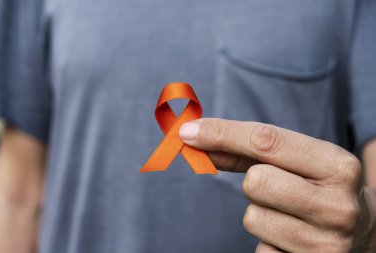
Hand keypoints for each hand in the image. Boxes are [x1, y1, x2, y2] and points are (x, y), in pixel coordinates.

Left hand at [179, 118, 374, 251]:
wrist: (363, 234)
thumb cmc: (318, 189)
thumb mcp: (297, 163)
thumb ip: (247, 150)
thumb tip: (195, 138)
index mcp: (338, 166)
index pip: (267, 141)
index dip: (221, 133)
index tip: (188, 131)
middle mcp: (338, 206)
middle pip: (256, 181)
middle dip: (254, 182)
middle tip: (277, 190)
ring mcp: (325, 244)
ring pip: (253, 217)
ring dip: (261, 214)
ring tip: (290, 217)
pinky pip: (259, 248)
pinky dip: (267, 240)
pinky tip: (292, 239)